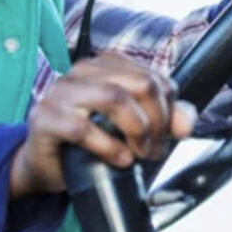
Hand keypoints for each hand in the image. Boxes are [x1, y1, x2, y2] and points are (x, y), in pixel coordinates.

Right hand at [9, 53, 195, 197]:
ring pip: (114, 98)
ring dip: (136, 130)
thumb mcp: (132, 129)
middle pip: (140, 83)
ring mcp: (61, 91)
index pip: (154, 78)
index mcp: (104, 65)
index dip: (168, 111)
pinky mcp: (45, 117)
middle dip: (156, 121)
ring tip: (137, 153)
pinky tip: (118, 159)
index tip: (165, 137)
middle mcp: (82, 71)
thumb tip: (186, 123)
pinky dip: (109, 147)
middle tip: (152, 148)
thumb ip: (163, 119)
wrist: (45, 165)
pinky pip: (83, 127)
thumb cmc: (89, 142)